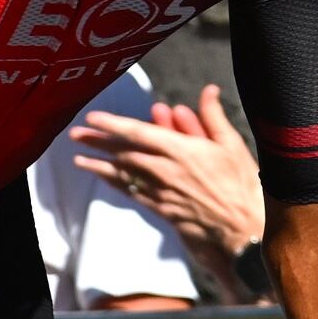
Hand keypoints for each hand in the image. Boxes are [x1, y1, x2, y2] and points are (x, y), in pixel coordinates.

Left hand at [69, 88, 266, 261]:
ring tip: (78, 159)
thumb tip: (208, 90)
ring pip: (122, 175)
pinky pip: (133, 193)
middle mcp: (163, 171)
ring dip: (98, 165)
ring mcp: (159, 192)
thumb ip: (213, 116)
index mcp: (180, 150)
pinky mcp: (160, 209)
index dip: (112, 124)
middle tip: (75, 135)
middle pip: (123, 153)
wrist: (242, 228)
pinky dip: (116, 184)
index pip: (138, 133)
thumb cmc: (241, 185)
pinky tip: (104, 179)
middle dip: (98, 143)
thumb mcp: (232, 145)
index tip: (92, 117)